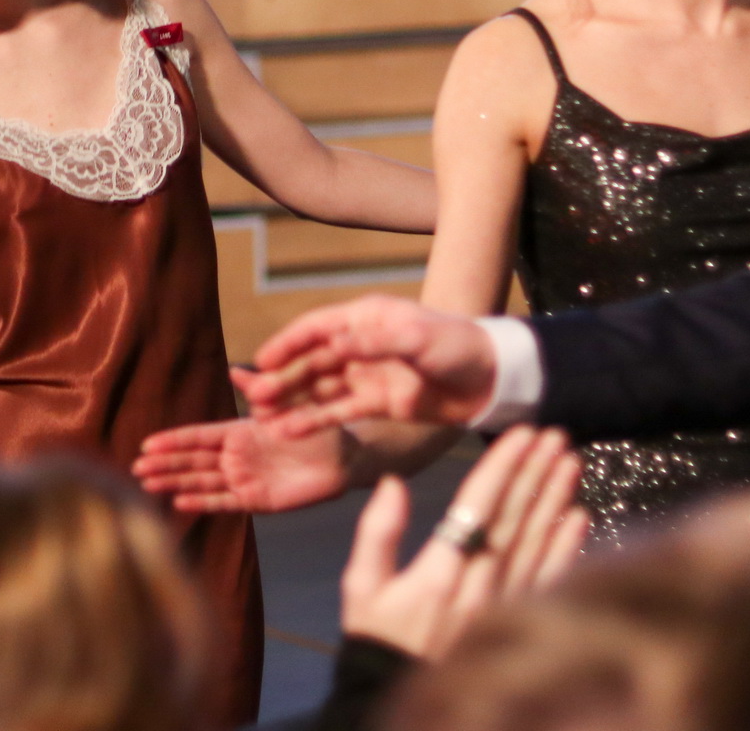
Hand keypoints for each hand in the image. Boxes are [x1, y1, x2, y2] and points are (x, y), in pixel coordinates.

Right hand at [134, 411, 358, 514]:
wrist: (346, 458)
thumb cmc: (317, 428)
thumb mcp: (286, 406)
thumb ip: (260, 393)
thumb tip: (235, 370)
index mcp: (240, 433)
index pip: (199, 437)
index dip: (173, 441)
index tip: (147, 443)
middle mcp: (237, 457)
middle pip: (193, 461)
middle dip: (165, 464)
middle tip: (136, 468)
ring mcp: (245, 480)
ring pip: (202, 482)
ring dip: (175, 483)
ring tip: (148, 485)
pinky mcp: (258, 501)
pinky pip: (226, 503)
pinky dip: (204, 503)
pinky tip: (180, 503)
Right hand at [242, 295, 500, 431]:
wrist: (494, 379)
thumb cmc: (459, 346)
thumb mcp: (418, 338)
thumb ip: (375, 342)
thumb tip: (334, 345)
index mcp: (366, 317)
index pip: (315, 328)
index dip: (287, 343)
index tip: (261, 360)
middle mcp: (361, 344)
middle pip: (312, 361)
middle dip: (282, 379)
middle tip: (255, 398)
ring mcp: (368, 374)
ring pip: (320, 389)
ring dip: (292, 402)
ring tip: (263, 420)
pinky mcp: (378, 403)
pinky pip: (339, 411)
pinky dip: (315, 420)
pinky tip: (291, 431)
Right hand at [338, 425, 587, 660]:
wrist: (397, 695)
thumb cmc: (377, 638)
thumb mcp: (361, 587)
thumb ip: (377, 534)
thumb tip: (394, 483)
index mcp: (440, 571)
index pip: (478, 505)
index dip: (503, 466)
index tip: (522, 433)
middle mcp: (480, 584)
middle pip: (515, 517)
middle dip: (536, 471)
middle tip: (557, 434)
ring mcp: (504, 604)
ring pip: (537, 542)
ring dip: (556, 498)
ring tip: (571, 461)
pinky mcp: (518, 621)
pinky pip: (550, 579)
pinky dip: (568, 547)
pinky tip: (581, 517)